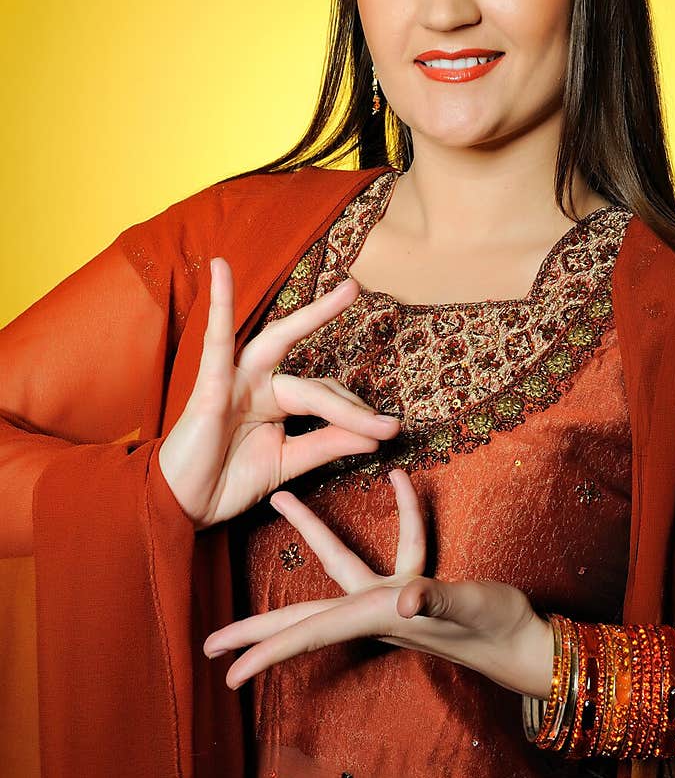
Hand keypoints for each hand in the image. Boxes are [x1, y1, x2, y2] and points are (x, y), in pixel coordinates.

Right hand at [157, 258, 399, 528]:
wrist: (184, 507)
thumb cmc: (227, 481)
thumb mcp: (287, 462)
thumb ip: (326, 445)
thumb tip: (376, 436)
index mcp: (276, 402)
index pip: (324, 396)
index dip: (356, 413)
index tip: (387, 430)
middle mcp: (258, 384)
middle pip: (305, 362)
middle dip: (333, 329)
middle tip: (356, 289)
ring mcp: (234, 381)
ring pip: (278, 344)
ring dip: (310, 316)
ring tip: (343, 289)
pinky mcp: (209, 386)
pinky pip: (216, 342)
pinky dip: (220, 305)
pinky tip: (222, 270)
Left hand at [203, 467, 554, 699]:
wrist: (530, 643)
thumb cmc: (500, 630)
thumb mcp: (470, 609)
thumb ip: (436, 601)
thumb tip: (405, 602)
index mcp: (377, 617)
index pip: (310, 634)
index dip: (266, 649)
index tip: (225, 669)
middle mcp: (375, 612)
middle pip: (304, 621)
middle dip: (259, 629)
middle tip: (211, 646)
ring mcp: (393, 601)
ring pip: (339, 566)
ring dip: (312, 532)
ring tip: (282, 500)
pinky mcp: (415, 588)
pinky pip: (399, 546)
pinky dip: (401, 514)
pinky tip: (404, 480)